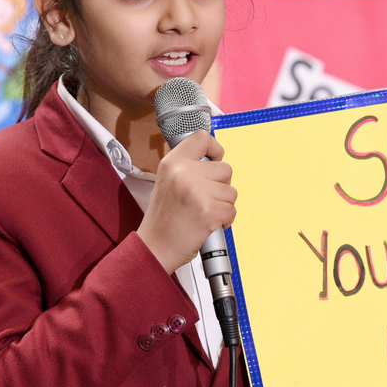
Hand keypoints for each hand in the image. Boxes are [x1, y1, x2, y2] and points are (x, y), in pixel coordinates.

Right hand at [138, 131, 236, 273]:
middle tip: (204, 199)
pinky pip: (232, 210)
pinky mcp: (209, 211)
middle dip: (220, 186)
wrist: (154, 248)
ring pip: (231, 191)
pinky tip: (208, 224)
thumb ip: (187, 167)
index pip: (202, 138)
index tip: (214, 160)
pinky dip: (225, 220)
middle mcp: (184, 172)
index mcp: (172, 162)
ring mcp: (197, 192)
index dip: (215, 149)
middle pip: (225, 168)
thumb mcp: (167, 181)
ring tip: (203, 213)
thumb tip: (214, 158)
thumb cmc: (164, 219)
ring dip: (222, 204)